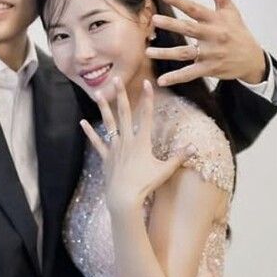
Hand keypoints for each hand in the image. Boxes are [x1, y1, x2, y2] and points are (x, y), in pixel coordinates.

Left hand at [80, 77, 193, 214]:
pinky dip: (90, 132)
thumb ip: (179, 157)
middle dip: (120, 95)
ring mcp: (114, 148)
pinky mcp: (106, 157)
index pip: (146, 115)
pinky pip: (97, 142)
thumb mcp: (165, 170)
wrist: (124, 197)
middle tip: (116, 79)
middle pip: (123, 113)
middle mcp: (126, 140)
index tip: (147, 83)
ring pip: (108, 123)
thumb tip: (194, 147)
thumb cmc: (146, 185)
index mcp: (141, 141)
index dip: (147, 98)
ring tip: (98, 93)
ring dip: (103, 108)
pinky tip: (82, 122)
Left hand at [145, 0, 266, 86]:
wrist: (252, 59)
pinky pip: (190, 74)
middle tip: (154, 20)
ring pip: (185, 53)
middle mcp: (213, 36)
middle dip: (172, 24)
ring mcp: (210, 54)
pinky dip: (176, 78)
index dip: (180, 1)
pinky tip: (161, 80)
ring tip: (148, 51)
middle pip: (189, 29)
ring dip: (166, 53)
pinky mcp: (209, 69)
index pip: (195, 8)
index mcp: (215, 20)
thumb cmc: (237, 32)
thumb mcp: (230, 10)